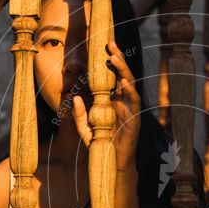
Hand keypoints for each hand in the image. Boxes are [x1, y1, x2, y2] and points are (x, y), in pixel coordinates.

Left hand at [72, 40, 140, 171]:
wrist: (113, 164)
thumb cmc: (101, 146)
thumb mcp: (85, 129)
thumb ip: (78, 115)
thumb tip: (73, 97)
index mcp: (111, 101)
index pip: (110, 77)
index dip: (107, 62)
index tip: (100, 47)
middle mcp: (122, 101)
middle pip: (121, 75)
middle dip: (117, 58)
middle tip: (110, 43)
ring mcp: (129, 108)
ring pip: (129, 83)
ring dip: (123, 69)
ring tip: (115, 57)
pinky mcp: (134, 118)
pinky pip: (133, 101)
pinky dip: (129, 90)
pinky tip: (123, 81)